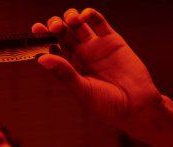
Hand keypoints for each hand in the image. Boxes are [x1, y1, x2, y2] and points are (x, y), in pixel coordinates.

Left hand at [32, 8, 161, 130]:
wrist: (136, 106)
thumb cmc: (107, 104)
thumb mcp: (82, 90)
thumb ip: (64, 73)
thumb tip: (42, 59)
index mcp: (69, 68)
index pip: (52, 49)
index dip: (43, 39)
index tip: (36, 30)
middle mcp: (80, 56)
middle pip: (62, 34)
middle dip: (54, 26)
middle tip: (53, 27)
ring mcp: (95, 46)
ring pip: (78, 26)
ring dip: (70, 18)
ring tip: (69, 20)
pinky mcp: (111, 40)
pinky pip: (99, 23)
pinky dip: (90, 15)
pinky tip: (83, 16)